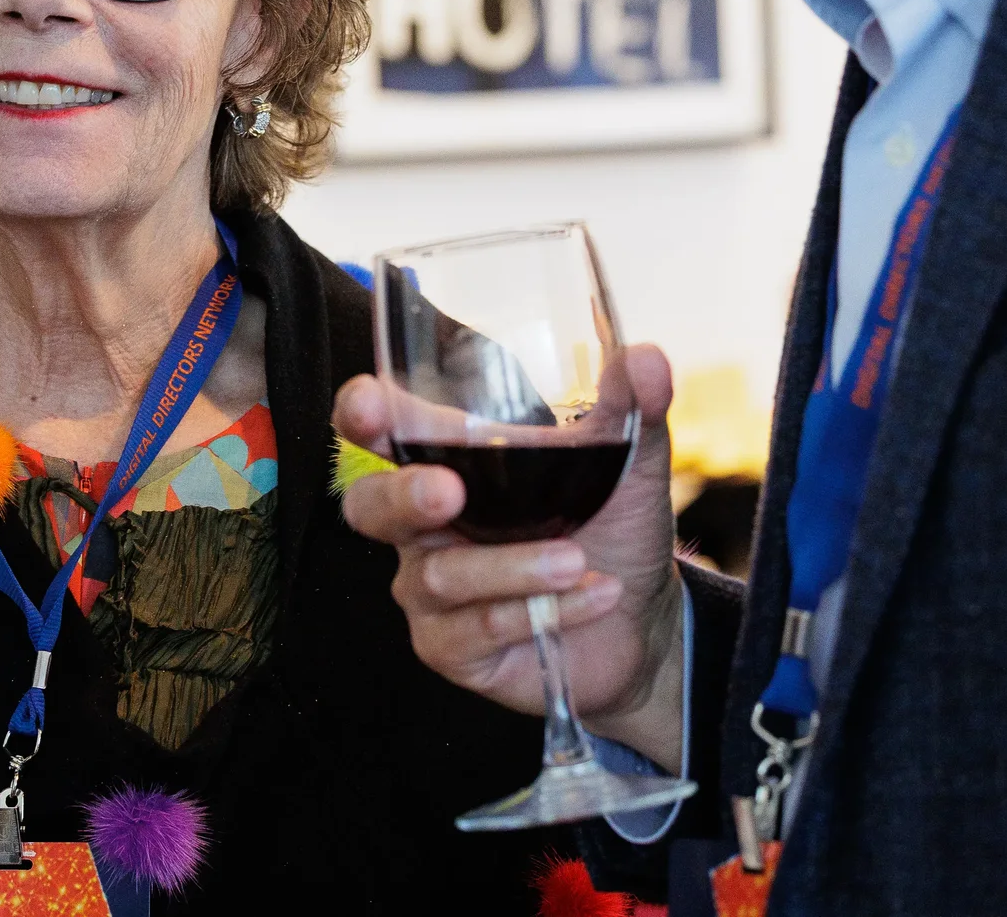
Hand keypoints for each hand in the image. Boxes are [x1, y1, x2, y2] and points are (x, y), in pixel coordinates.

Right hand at [333, 345, 689, 769]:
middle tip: (450, 493)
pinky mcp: (450, 648)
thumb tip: (646, 358)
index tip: (370, 405)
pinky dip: (539, 609)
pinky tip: (592, 596)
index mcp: (446, 463)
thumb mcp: (627, 464)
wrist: (644, 622)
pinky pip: (475, 628)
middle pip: (370, 506)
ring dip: (514, 567)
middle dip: (403, 496)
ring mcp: (430, 590)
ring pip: (438, 575)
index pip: (377, 431)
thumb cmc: (612, 530)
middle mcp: (423, 526)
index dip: (360, 415)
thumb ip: (631, 408)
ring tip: (577, 561)